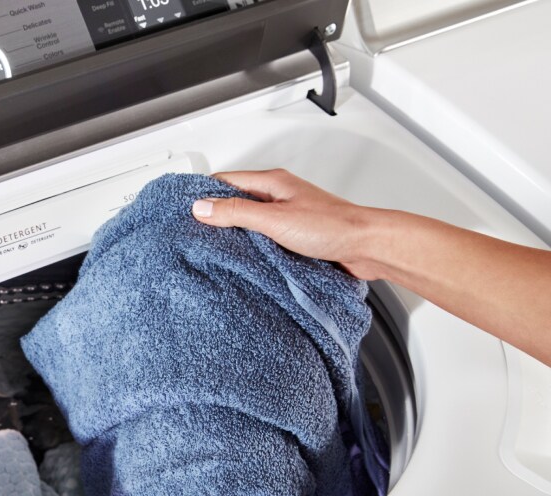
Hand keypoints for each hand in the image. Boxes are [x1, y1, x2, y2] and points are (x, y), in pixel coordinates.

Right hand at [190, 169, 393, 279]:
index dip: (203, 193)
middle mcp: (279, 196)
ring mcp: (287, 216)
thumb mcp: (274, 219)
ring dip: (235, 233)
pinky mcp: (295, 237)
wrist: (367, 248)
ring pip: (250, 221)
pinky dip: (251, 247)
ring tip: (214, 246)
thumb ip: (237, 213)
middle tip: (193, 229)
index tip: (183, 207)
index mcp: (272, 182)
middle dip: (215, 214)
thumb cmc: (333, 227)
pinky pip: (264, 238)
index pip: (226, 181)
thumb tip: (202, 208)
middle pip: (236, 201)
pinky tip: (244, 259)